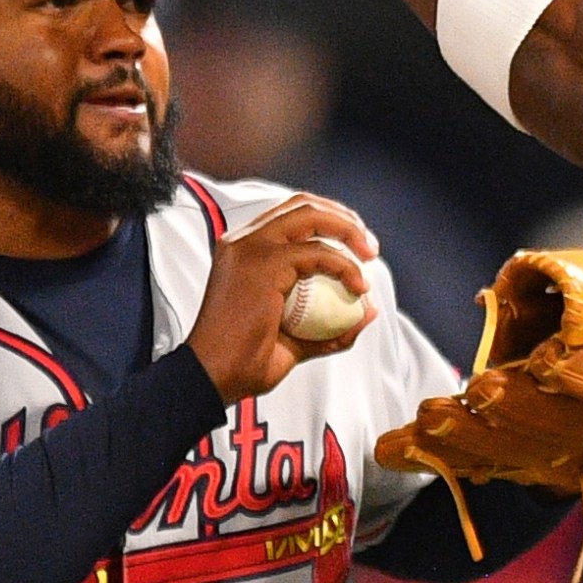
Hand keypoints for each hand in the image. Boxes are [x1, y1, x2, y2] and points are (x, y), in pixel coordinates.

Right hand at [187, 194, 378, 399]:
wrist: (213, 378)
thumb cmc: (245, 364)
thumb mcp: (295, 343)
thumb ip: (330, 328)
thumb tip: (368, 312)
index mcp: (243, 250)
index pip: (291, 216)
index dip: (329, 221)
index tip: (357, 248)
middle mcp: (243, 241)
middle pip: (303, 205)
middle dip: (344, 219)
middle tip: (369, 248)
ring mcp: (250, 247)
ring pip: (311, 216)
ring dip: (349, 231)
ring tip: (369, 257)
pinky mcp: (263, 263)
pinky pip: (317, 253)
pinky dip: (345, 266)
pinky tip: (358, 289)